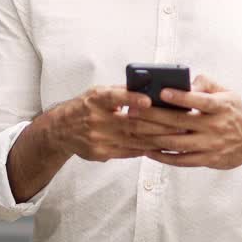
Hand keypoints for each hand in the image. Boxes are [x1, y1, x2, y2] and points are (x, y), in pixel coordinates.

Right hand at [45, 84, 179, 162]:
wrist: (60, 130)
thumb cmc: (86, 106)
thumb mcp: (98, 93)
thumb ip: (121, 91)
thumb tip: (150, 88)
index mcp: (96, 99)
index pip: (114, 97)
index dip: (131, 98)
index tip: (149, 99)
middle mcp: (96, 119)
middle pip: (131, 122)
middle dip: (159, 124)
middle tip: (180, 122)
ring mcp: (98, 139)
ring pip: (134, 139)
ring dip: (158, 138)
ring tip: (177, 135)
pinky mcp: (101, 153)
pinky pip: (128, 152)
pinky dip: (146, 149)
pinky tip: (161, 147)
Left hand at [128, 75, 241, 169]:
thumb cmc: (236, 112)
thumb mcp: (228, 93)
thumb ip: (206, 84)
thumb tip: (186, 81)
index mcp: (222, 107)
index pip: (200, 101)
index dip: (181, 97)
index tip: (162, 91)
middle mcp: (216, 127)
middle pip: (180, 123)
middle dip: (154, 116)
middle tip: (134, 110)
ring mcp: (211, 145)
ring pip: (177, 143)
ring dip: (153, 137)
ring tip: (135, 130)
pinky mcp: (207, 160)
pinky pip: (181, 161)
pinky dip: (163, 157)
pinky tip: (148, 151)